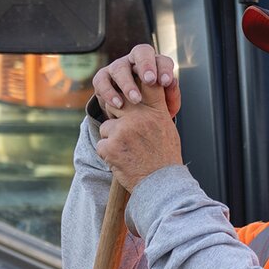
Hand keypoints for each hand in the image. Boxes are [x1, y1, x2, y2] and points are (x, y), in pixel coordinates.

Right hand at [91, 44, 180, 119]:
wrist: (130, 118)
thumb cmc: (153, 107)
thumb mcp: (166, 105)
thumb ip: (172, 95)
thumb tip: (173, 82)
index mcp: (155, 65)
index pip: (161, 60)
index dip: (164, 68)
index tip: (166, 82)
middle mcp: (136, 62)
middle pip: (140, 52)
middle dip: (146, 65)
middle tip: (150, 81)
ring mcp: (118, 68)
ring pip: (120, 68)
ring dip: (128, 84)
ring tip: (136, 100)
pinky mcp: (102, 78)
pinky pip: (101, 81)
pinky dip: (109, 93)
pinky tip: (119, 104)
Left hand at [94, 66, 183, 191]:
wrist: (162, 184)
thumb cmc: (165, 158)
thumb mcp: (166, 128)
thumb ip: (152, 112)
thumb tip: (137, 100)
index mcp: (156, 112)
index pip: (144, 85)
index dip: (134, 84)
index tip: (131, 89)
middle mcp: (140, 118)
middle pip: (117, 103)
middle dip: (117, 114)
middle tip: (126, 131)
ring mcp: (124, 131)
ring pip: (107, 127)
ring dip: (113, 140)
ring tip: (129, 153)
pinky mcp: (111, 146)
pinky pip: (102, 144)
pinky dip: (109, 154)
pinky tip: (123, 161)